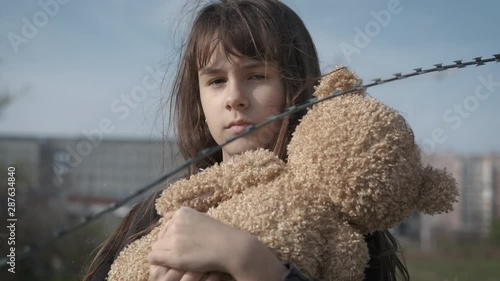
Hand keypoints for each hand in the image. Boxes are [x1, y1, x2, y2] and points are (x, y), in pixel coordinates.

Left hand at [148, 206, 286, 280]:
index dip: (173, 236)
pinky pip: (153, 257)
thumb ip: (182, 217)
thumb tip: (165, 216)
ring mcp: (174, 238)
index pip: (166, 224)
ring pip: (156, 247)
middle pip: (161, 236)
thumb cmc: (221, 235)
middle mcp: (176, 222)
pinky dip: (159, 262)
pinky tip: (172, 264)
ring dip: (164, 254)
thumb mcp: (201, 218)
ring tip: (181, 258)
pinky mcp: (174, 255)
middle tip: (184, 252)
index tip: (184, 243)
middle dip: (167, 244)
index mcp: (182, 212)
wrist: (232, 247)